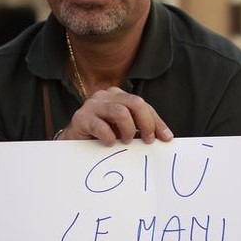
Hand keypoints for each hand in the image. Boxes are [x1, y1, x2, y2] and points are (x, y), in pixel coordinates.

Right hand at [57, 87, 173, 144]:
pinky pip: (101, 126)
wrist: (75, 142)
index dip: (157, 122)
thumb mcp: (125, 130)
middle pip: (135, 102)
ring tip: (126, 142)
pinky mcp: (81, 117)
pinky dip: (109, 138)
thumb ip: (142, 130)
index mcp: (119, 96)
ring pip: (120, 112)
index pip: (144, 105)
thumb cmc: (103, 135)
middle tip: (147, 141)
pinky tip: (110, 144)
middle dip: (146, 123)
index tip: (166, 138)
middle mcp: (106, 96)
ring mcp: (93, 105)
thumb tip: (166, 137)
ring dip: (128, 130)